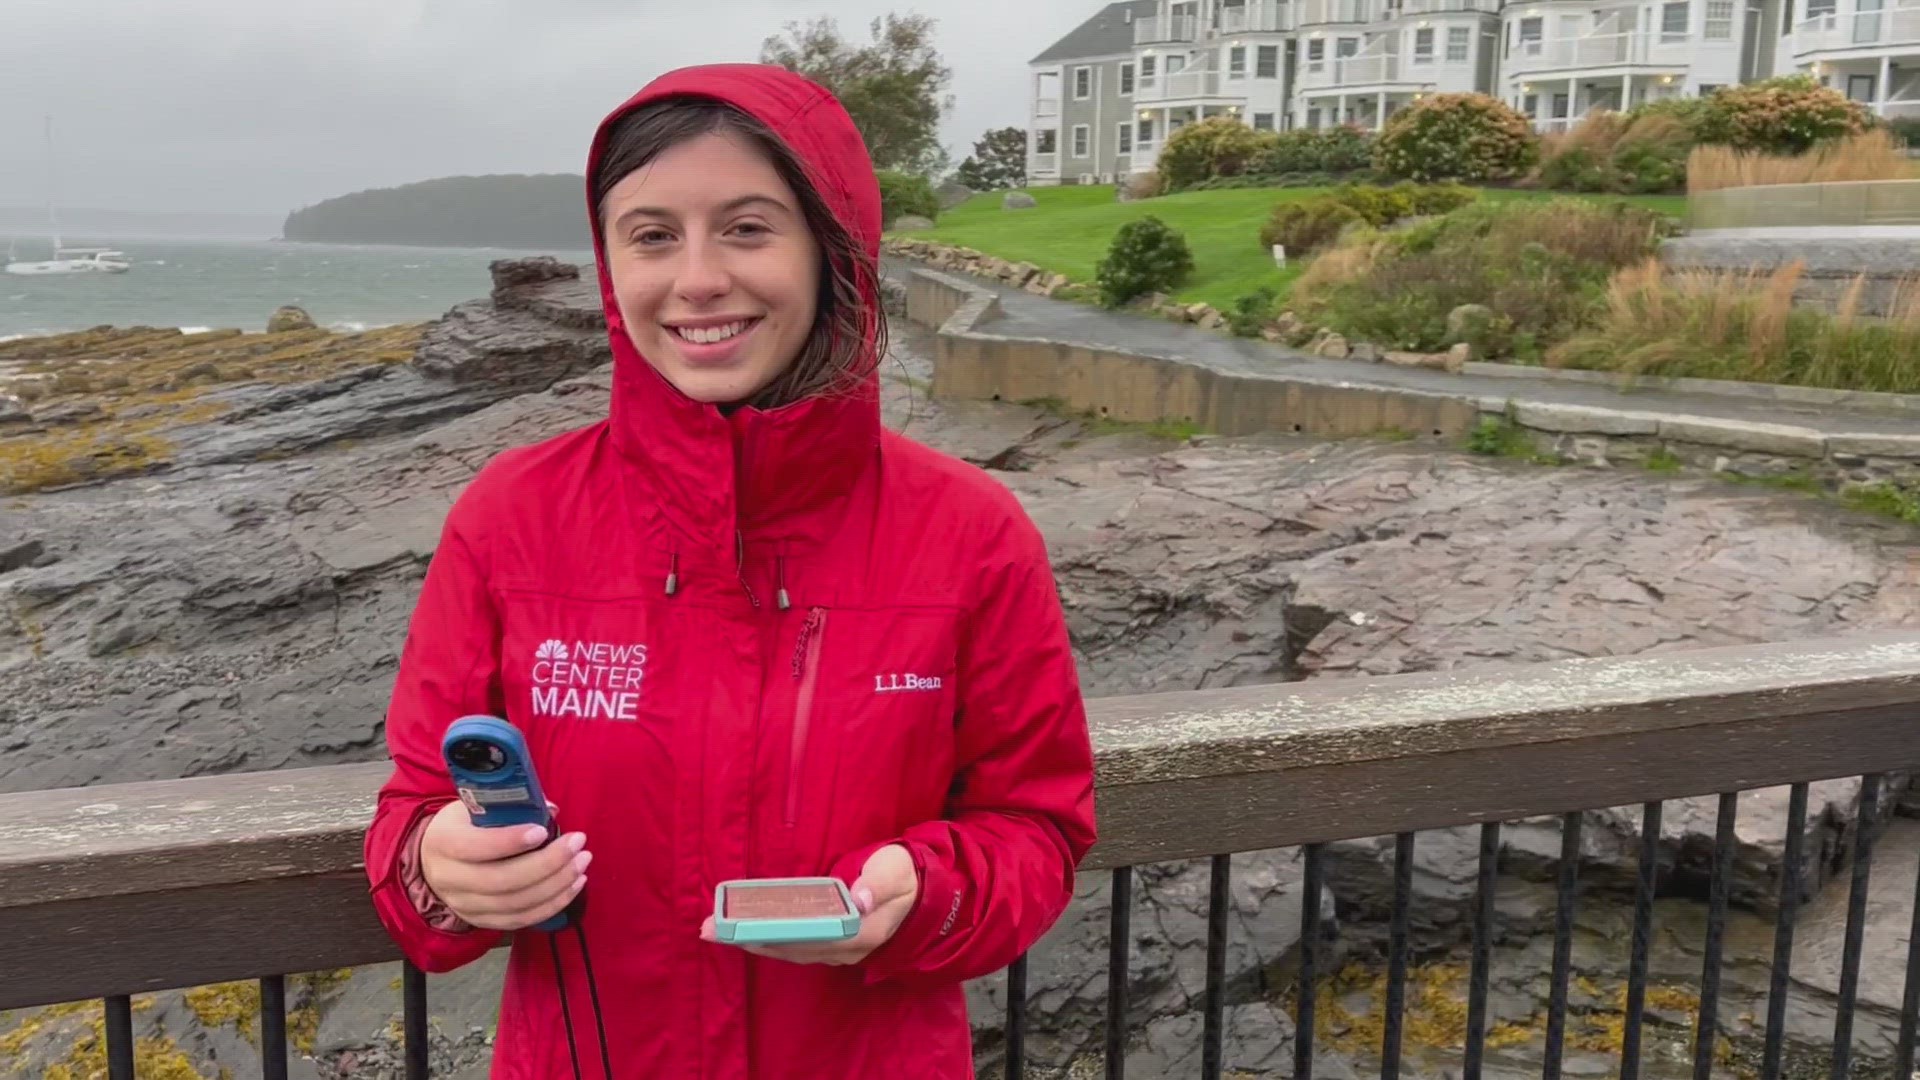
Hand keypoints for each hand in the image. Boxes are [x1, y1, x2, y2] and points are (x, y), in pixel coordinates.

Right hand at [418, 800, 588, 930]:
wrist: (434, 860)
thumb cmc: (463, 826)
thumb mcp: (475, 806)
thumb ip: (510, 805)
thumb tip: (551, 809)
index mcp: (444, 843)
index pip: (475, 847)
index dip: (509, 841)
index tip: (543, 830)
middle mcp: (450, 879)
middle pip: (501, 880)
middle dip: (547, 864)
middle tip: (578, 845)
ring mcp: (464, 905)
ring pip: (515, 904)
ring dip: (556, 885)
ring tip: (581, 864)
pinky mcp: (481, 921)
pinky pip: (521, 920)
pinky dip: (552, 905)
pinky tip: (574, 885)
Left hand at [698, 844, 918, 964]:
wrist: (917, 890)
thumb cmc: (902, 875)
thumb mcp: (895, 872)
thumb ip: (877, 885)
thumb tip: (858, 900)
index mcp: (863, 933)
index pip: (813, 939)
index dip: (777, 938)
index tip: (744, 932)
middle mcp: (847, 950)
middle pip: (793, 948)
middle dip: (751, 939)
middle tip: (710, 930)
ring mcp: (838, 950)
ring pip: (790, 950)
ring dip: (753, 941)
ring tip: (715, 931)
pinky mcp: (830, 944)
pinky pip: (794, 946)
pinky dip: (768, 940)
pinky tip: (742, 932)